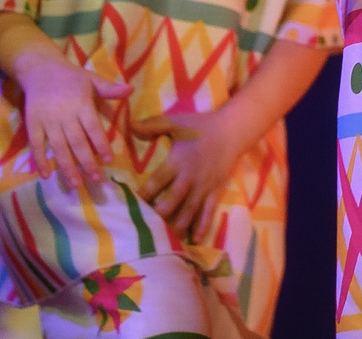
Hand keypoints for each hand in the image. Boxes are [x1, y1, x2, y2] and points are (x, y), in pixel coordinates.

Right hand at [18, 48, 133, 193]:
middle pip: (77, 142)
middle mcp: (64, 115)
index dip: (101, 144)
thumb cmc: (71, 78)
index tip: (109, 160)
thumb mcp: (91, 79)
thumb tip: (131, 89)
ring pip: (58, 147)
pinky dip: (40, 160)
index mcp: (81, 104)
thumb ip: (109, 89)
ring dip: (67, 167)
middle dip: (87, 163)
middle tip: (97, 180)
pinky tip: (45, 175)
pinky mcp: (33, 125)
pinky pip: (36, 145)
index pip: (93, 128)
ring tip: (76, 184)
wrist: (41, 70)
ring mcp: (47, 121)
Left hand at [131, 106, 252, 240]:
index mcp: (177, 162)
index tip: (129, 205)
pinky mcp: (215, 192)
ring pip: (188, 212)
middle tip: (143, 229)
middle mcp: (189, 178)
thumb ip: (152, 125)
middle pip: (170, 203)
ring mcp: (203, 187)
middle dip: (157, 217)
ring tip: (164, 242)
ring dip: (175, 227)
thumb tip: (130, 126)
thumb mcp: (176, 121)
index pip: (156, 182)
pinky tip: (193, 240)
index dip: (142, 195)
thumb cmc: (201, 126)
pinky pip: (208, 212)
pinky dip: (201, 227)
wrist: (232, 130)